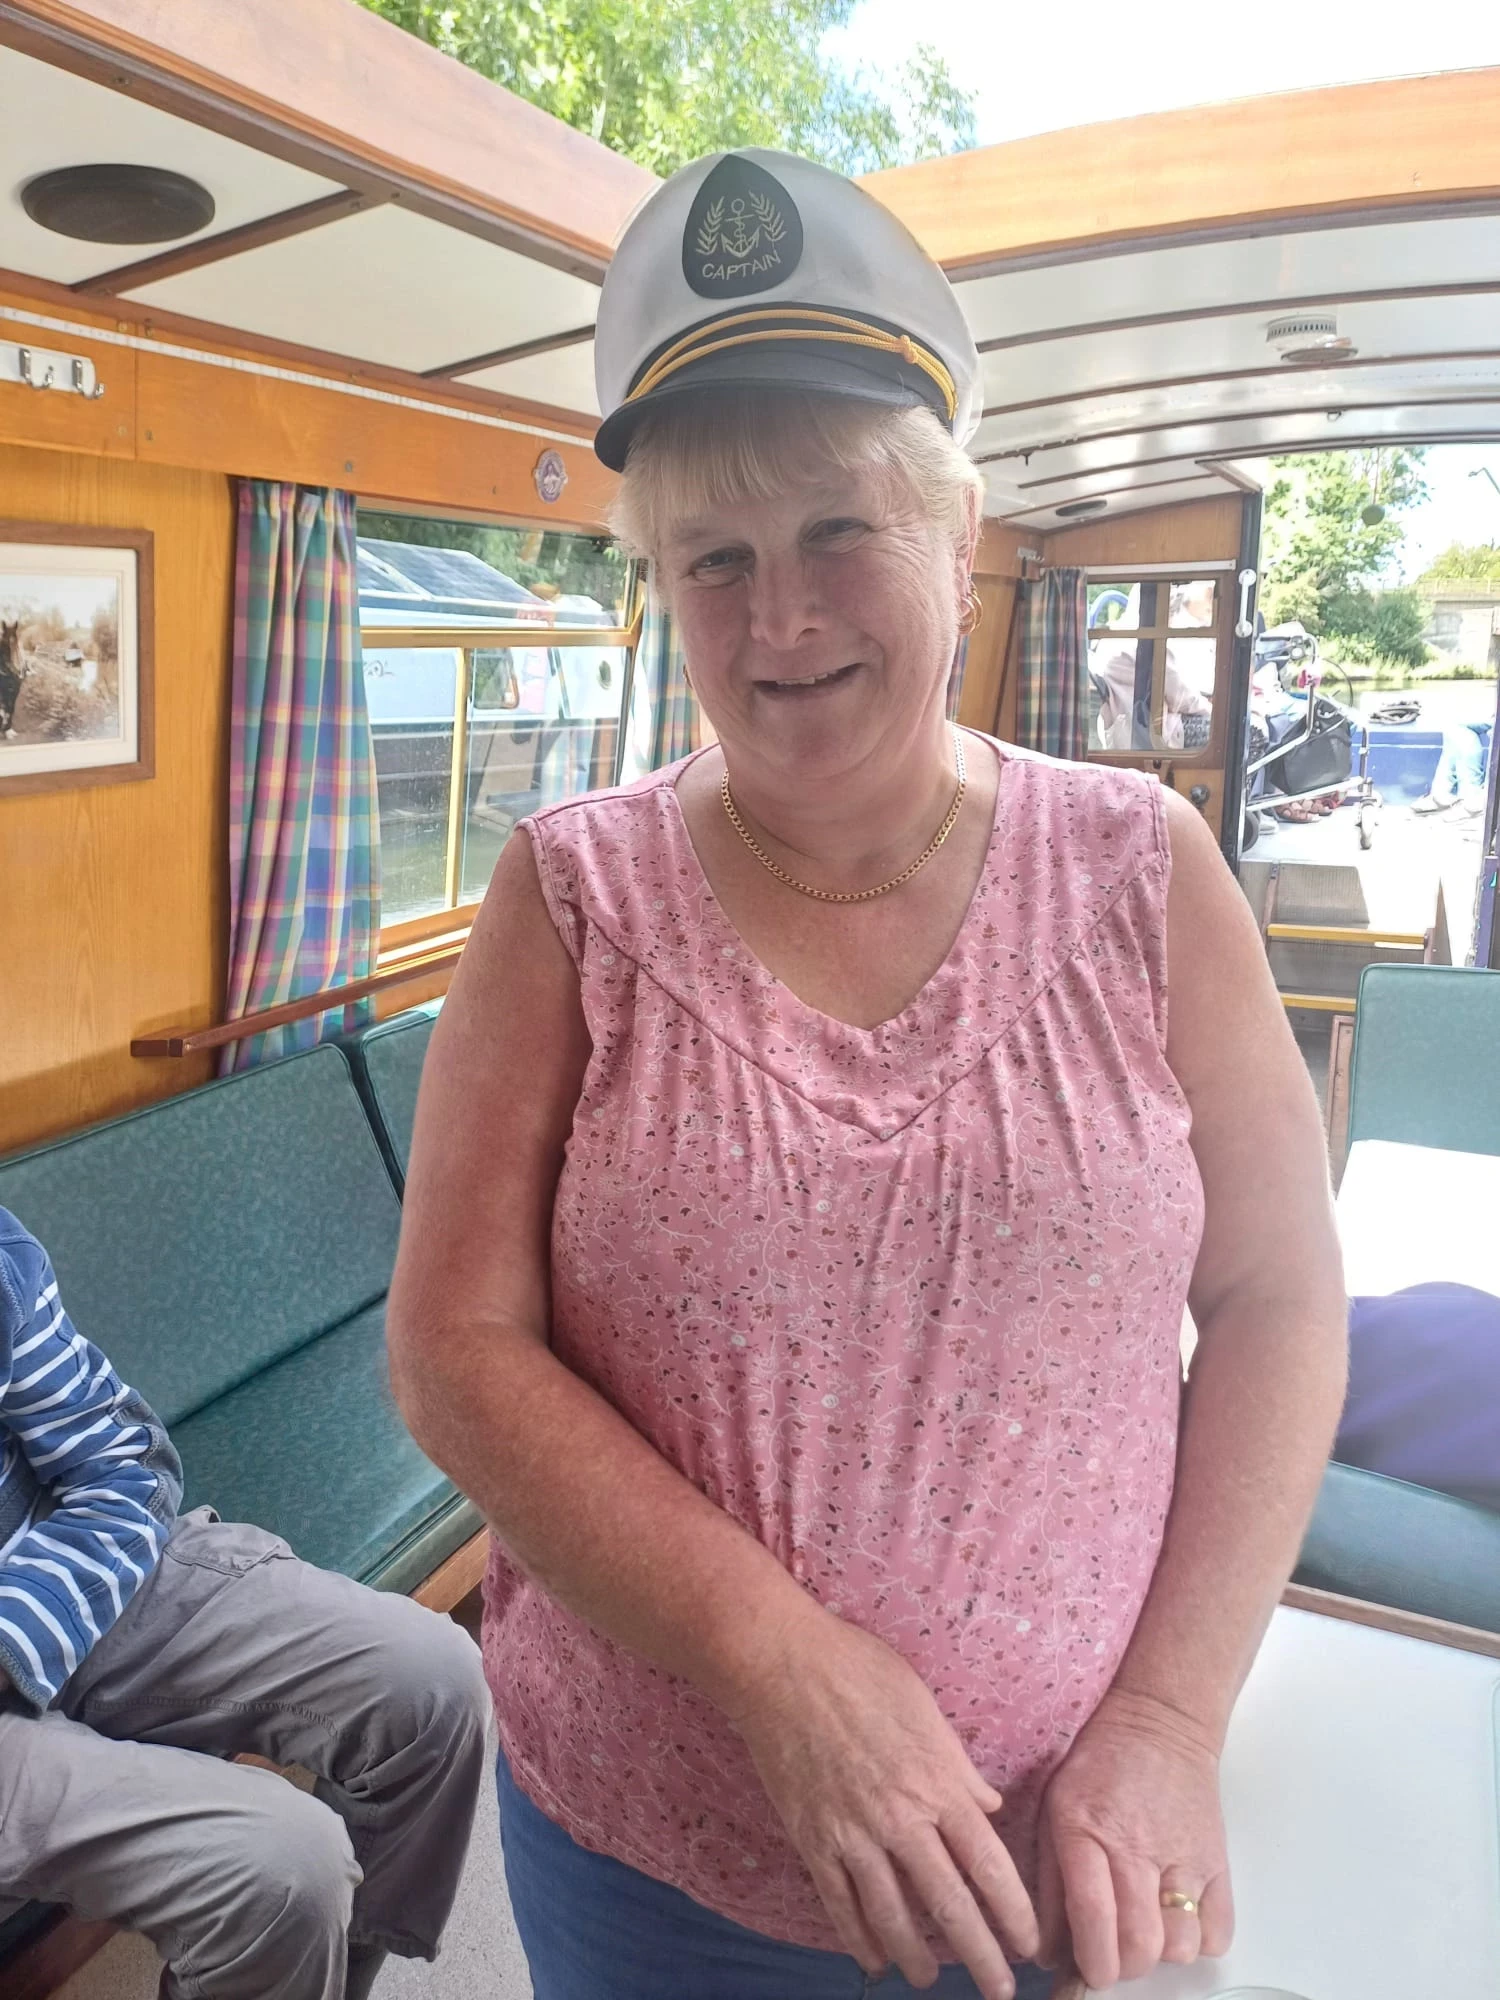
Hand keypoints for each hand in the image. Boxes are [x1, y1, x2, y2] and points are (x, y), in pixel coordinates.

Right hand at [729, 1612, 1038, 1999]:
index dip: (1015, 1914)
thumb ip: (959, 1767)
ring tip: (930, 1979)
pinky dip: (859, 1939)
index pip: (990, 1866)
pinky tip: (873, 1959)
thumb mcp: (926, 1708)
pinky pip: (840, 1904)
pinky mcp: (812, 1839)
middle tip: (999, 1990)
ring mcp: (853, 1833)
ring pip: (893, 1917)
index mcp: (938, 1783)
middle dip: (982, 1957)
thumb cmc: (859, 1671)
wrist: (782, 1664)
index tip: (1030, 1944)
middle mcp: (901, 1818)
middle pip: (950, 1905)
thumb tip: (987, 1809)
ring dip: (918, 1957)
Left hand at [1037, 1687, 1232, 1989]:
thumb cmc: (1100, 1765)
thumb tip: (1047, 1950)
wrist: (1160, 1723)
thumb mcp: (1054, 1809)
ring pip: (1181, 1945)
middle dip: (1123, 1967)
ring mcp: (1183, 1856)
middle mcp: (1137, 1847)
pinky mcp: (1217, 1862)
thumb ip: (1049, 1882)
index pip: (1094, 1914)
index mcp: (1087, 1831)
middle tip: (1112, 1954)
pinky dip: (1198, 1940)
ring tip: (1144, 1928)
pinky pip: (1217, 1931)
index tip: (1086, 1972)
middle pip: (1141, 1944)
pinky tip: (1175, 1917)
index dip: (1091, 1959)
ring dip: (1161, 1952)